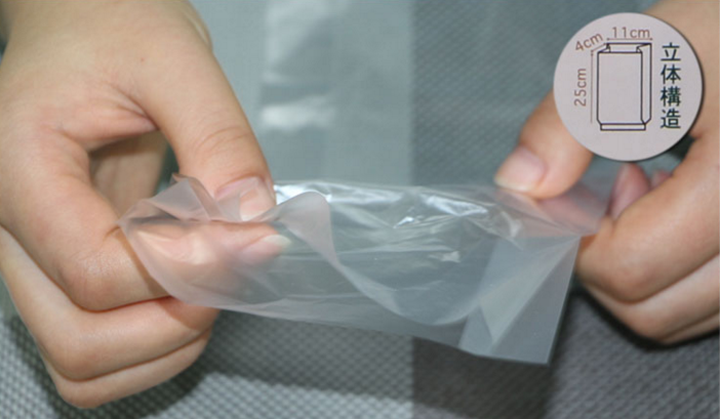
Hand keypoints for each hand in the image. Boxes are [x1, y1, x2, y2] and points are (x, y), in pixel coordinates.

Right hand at [0, 0, 274, 406]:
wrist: (87, 28)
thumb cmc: (117, 29)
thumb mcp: (177, 62)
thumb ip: (219, 139)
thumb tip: (252, 222)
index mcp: (20, 170)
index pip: (95, 270)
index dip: (187, 270)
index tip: (252, 242)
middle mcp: (9, 230)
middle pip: (78, 340)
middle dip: (174, 323)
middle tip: (230, 269)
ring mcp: (32, 259)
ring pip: (80, 363)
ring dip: (161, 347)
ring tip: (209, 287)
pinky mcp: (62, 270)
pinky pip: (92, 351)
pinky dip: (147, 350)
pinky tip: (187, 299)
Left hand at [494, 0, 718, 343]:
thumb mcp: (638, 55)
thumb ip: (570, 121)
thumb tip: (519, 184)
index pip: (629, 268)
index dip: (580, 237)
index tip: (583, 190)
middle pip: (651, 310)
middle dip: (609, 258)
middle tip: (621, 188)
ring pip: (681, 314)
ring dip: (646, 269)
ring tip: (660, 191)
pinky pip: (709, 301)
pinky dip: (681, 272)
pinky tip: (685, 208)